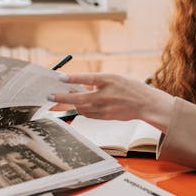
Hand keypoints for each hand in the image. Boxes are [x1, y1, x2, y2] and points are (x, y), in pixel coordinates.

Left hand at [49, 73, 174, 131]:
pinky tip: (80, 105)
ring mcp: (105, 108)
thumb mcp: (115, 78)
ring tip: (65, 98)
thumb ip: (98, 81)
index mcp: (108, 80)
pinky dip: (82, 110)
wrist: (146, 104)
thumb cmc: (131, 88)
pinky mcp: (105, 117)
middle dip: (62, 97)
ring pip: (81, 107)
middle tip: (49, 96)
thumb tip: (82, 84)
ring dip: (72, 103)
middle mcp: (105, 95)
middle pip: (78, 98)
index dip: (72, 78)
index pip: (87, 78)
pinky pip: (88, 114)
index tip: (59, 78)